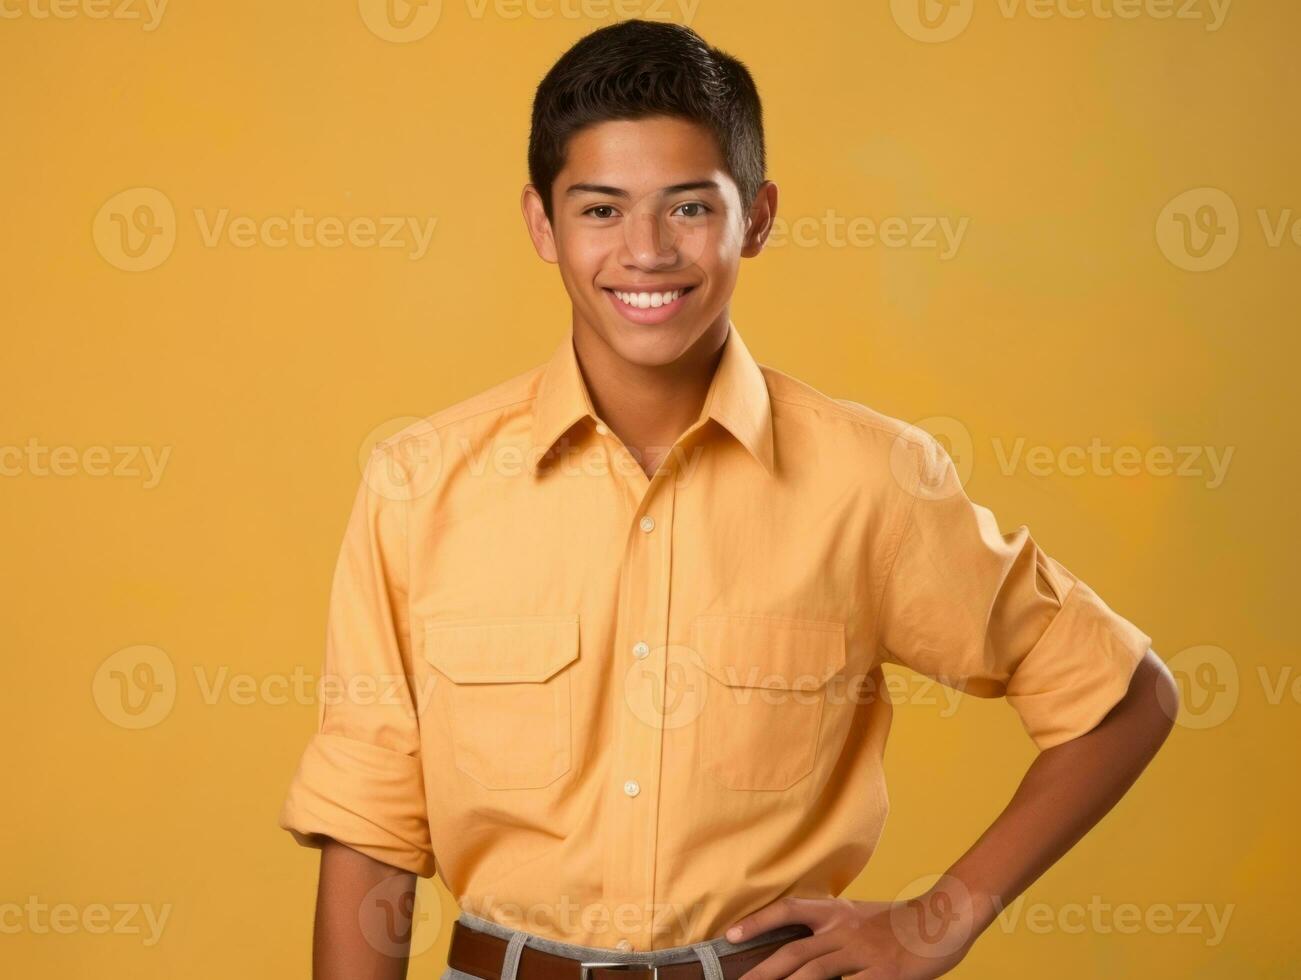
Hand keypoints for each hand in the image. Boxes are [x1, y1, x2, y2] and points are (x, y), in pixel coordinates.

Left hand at [724, 883, 983, 979]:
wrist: (946, 916)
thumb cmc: (903, 922)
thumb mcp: (863, 917)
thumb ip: (836, 930)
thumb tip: (808, 949)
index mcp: (837, 913)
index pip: (789, 910)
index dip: (758, 921)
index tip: (730, 935)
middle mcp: (844, 930)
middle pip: (794, 952)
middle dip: (763, 972)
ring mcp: (863, 953)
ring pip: (815, 972)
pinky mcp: (883, 974)